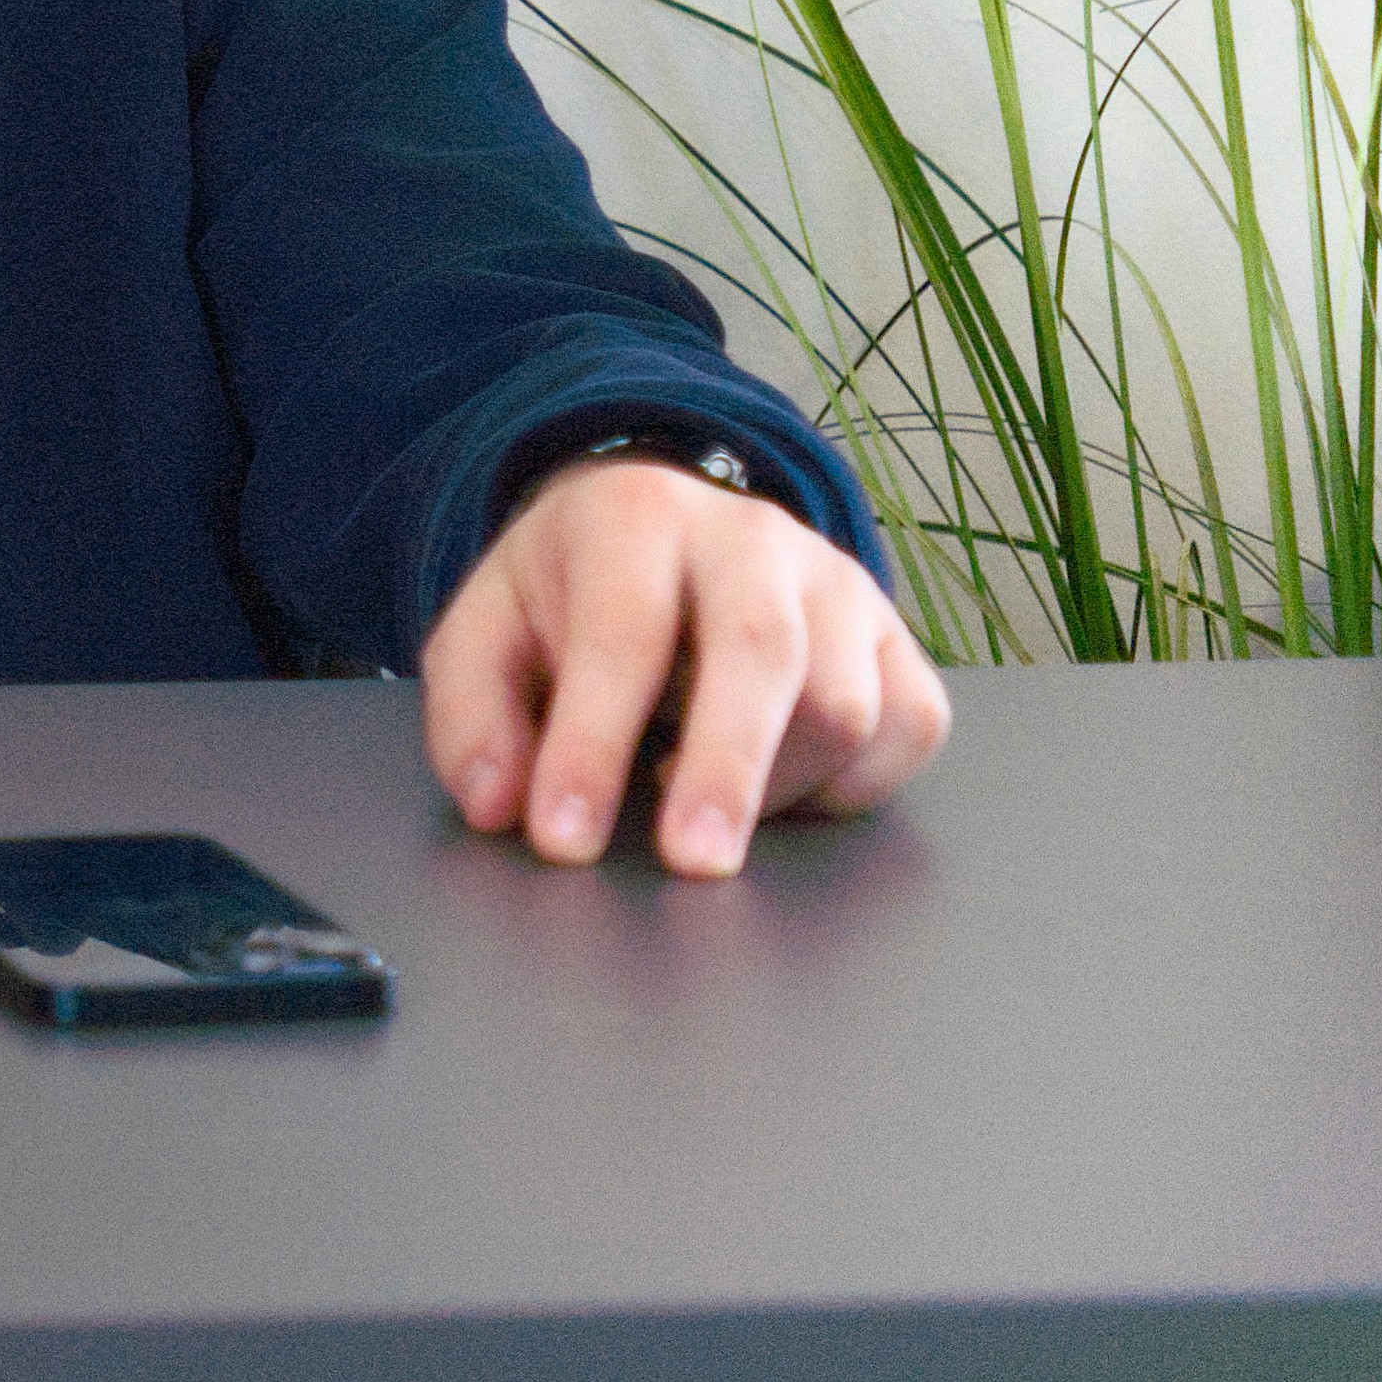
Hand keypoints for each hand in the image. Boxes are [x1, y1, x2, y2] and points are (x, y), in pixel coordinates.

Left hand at [418, 455, 949, 877]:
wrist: (657, 531)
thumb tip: (496, 804)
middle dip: (727, 769)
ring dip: (775, 784)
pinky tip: (781, 791)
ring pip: (844, 703)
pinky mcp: (896, 639)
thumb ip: (473, 714)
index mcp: (636, 516)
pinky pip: (909, 726)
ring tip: (697, 804)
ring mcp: (837, 584)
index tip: (563, 838)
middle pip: (763, 652)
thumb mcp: (487, 633)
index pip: (623, 635)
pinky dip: (853, 784)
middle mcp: (751, 537)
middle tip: (690, 865)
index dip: (591, 744)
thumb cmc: (572, 596)